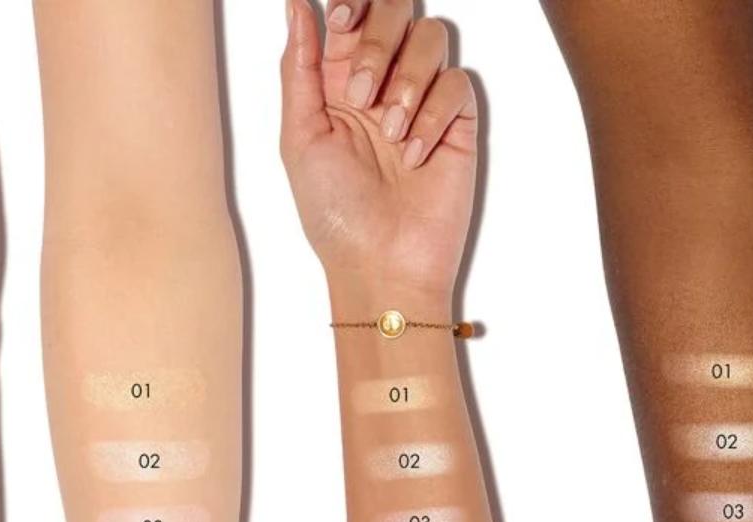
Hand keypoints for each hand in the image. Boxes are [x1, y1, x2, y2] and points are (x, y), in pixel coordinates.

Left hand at [280, 0, 476, 297]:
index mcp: (338, 84)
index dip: (352, 3)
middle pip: (396, 11)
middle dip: (377, 43)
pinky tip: (415, 155)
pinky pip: (457, 84)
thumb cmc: (336, 216)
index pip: (351, 14)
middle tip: (363, 94)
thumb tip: (295, 5)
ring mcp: (422, 103)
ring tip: (391, 135)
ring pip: (431, 37)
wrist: (381, 264)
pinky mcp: (457, 126)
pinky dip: (434, 116)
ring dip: (407, 82)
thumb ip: (299, 68)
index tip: (342, 21)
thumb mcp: (298, 139)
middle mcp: (382, 85)